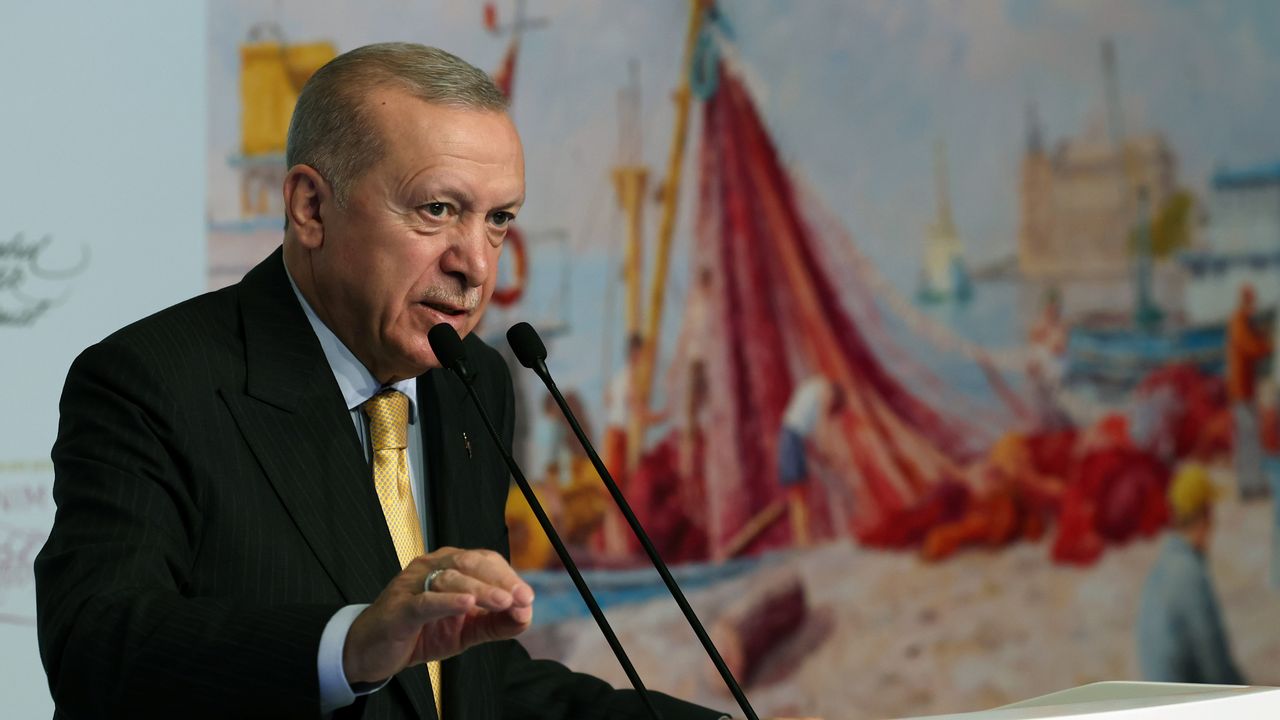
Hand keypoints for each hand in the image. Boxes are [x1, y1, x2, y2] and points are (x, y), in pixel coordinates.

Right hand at [342, 547, 534, 683]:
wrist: (372, 651)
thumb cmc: (418, 633)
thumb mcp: (465, 630)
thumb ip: (495, 623)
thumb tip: (526, 616)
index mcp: (449, 567)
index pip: (485, 562)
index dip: (509, 577)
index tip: (527, 597)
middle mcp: (431, 568)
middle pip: (471, 563)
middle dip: (501, 580)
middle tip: (521, 598)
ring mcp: (413, 584)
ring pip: (451, 579)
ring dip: (481, 590)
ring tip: (503, 602)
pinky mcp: (400, 607)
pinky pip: (425, 600)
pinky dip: (448, 601)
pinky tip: (467, 604)